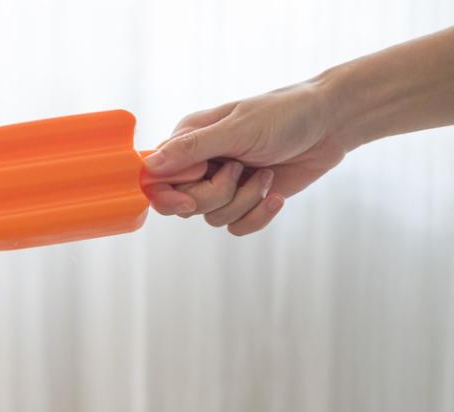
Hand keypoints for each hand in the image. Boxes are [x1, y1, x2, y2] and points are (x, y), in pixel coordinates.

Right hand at [143, 81, 348, 235]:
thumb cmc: (285, 115)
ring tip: (266, 174)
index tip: (189, 196)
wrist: (331, 125)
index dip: (168, 194)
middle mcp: (201, 166)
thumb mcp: (236, 129)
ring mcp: (223, 185)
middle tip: (240, 170)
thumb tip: (148, 167)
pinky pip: (236, 227)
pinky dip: (258, 215)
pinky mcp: (246, 201)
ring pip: (211, 218)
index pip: (157, 180)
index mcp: (189, 143)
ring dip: (244, 200)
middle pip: (183, 205)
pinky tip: (275, 194)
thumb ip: (191, 149)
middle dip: (215, 195)